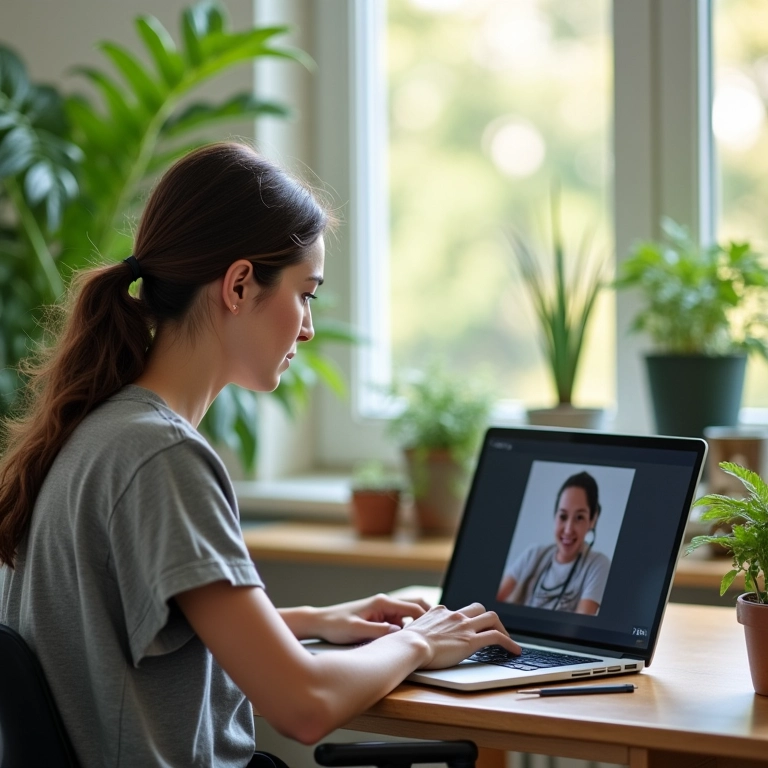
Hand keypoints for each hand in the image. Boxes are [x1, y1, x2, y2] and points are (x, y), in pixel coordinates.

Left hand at [310, 593, 429, 644]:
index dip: (428, 619)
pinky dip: (408, 628)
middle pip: (415, 605)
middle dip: (429, 617)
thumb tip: (399, 633)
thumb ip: (379, 631)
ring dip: (418, 624)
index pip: (413, 607)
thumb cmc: (336, 625)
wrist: (321, 622)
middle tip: (440, 631)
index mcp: (382, 603)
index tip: (438, 630)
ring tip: (428, 638)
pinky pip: (400, 620)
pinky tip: (410, 641)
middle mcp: (385, 603)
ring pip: (408, 614)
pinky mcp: (379, 617)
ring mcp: (382, 609)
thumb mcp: (357, 631)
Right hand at [403, 602, 520, 669]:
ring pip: (492, 617)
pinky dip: (509, 642)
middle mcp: (454, 615)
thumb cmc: (405, 644)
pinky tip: (514, 651)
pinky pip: (496, 637)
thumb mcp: (411, 632)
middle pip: (478, 608)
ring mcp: (464, 626)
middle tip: (492, 630)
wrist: (409, 646)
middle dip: (488, 618)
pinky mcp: (471, 640)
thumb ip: (417, 632)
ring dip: (502, 628)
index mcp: (439, 612)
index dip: (466, 620)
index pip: (458, 611)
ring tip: (508, 640)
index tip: (469, 628)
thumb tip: (410, 638)